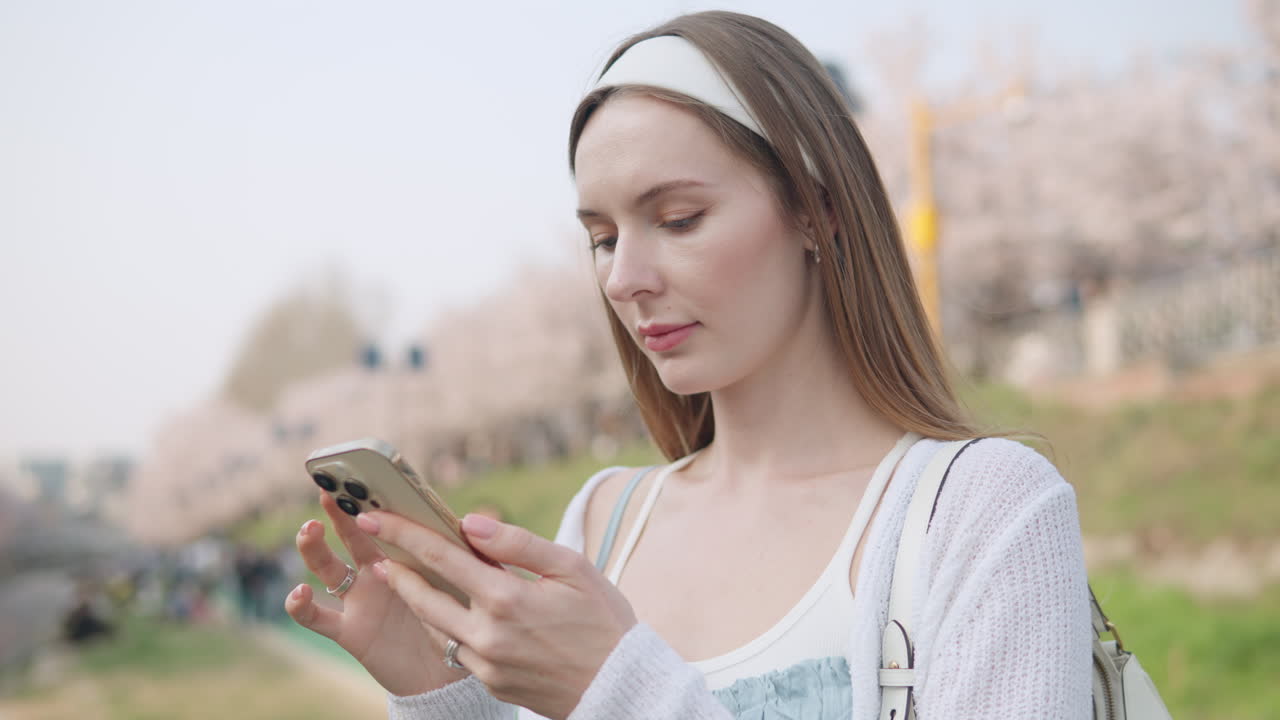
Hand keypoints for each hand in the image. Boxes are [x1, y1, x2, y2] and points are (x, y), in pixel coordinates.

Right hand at [284, 492, 469, 695]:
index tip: (365, 474)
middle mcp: (375, 571)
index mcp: (404, 554)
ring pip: (326, 566)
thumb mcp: (463, 583)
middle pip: (352, 535)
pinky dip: (301, 605)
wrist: (444, 673)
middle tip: (329, 489)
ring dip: (313, 547)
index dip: (375, 499)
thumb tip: (473, 522)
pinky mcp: (349, 630)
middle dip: (339, 511)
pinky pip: (317, 617)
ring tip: (310, 529)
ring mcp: (358, 599)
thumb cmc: (454, 620)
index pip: (387, 520)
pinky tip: (299, 592)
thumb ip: (464, 555)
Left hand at [357, 511, 637, 719]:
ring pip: (435, 626)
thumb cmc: (603, 621)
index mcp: (507, 598)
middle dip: (394, 567)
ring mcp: (486, 664)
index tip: (376, 515)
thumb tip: (471, 522)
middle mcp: (488, 634)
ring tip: (401, 574)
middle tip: (373, 543)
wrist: (621, 687)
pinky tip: (449, 610)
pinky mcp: (491, 683)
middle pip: (423, 595)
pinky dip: (448, 626)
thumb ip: (518, 544)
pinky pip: (458, 650)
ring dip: (416, 598)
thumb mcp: (572, 569)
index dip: (405, 533)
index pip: (441, 557)